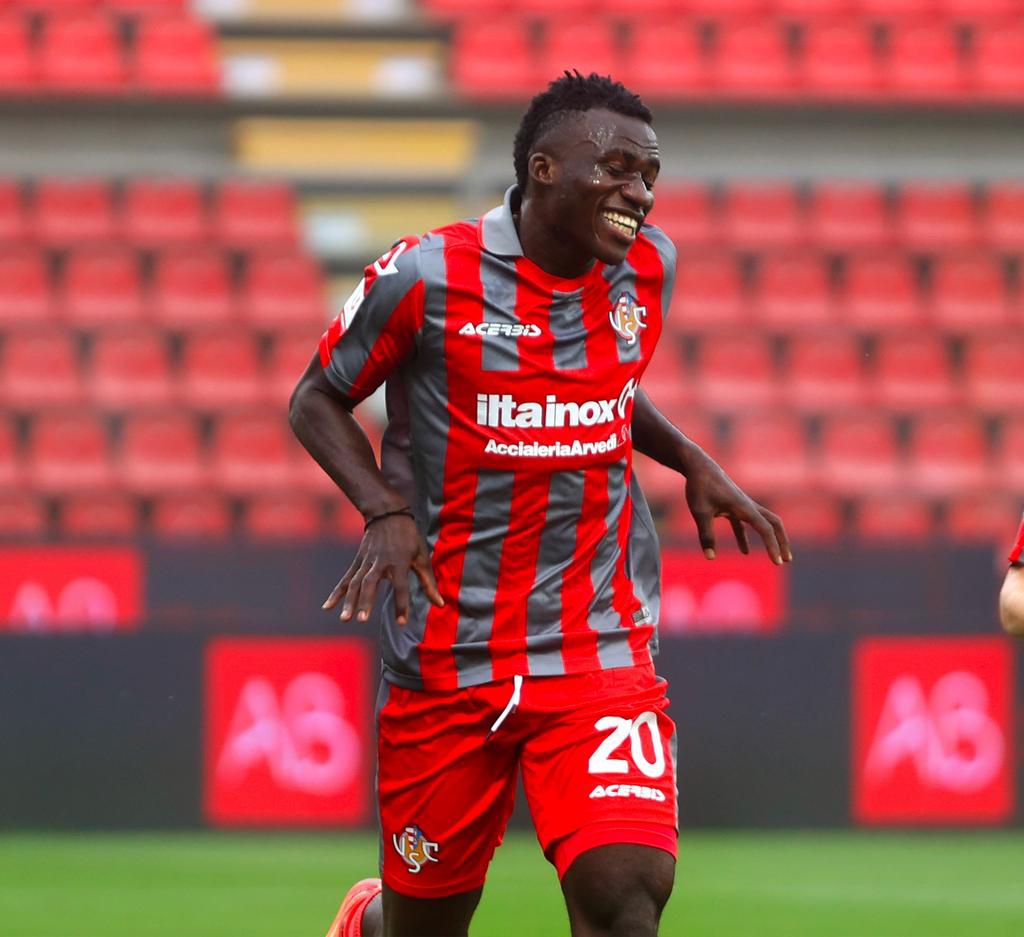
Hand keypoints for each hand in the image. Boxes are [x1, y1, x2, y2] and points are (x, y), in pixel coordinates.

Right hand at [322, 514, 443, 624]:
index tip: (401, 622)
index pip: (401, 587)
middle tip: (362, 620)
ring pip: (356, 583)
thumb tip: (440, 604)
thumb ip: (429, 582)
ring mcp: (366, 562)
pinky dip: (337, 593)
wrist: (387, 513)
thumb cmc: (409, 537)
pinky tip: (327, 607)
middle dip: (366, 601)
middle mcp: (380, 562)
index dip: (401, 604)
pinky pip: (346, 579)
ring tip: (346, 619)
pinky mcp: (357, 561)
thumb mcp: (422, 556)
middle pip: (370, 584)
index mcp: (399, 562)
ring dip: (350, 601)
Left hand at [683, 452, 792, 565]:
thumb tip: (710, 558)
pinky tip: (744, 551)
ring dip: (770, 539)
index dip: (773, 546)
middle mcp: (747, 505)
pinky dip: (746, 536)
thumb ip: (706, 535)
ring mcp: (742, 505)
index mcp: (744, 507)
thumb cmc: (699, 487)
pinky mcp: (733, 505)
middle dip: (782, 541)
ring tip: (775, 557)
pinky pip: (745, 523)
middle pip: (773, 523)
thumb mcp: (700, 512)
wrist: (697, 466)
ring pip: (763, 522)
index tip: (777, 562)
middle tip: (786, 560)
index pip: (765, 529)